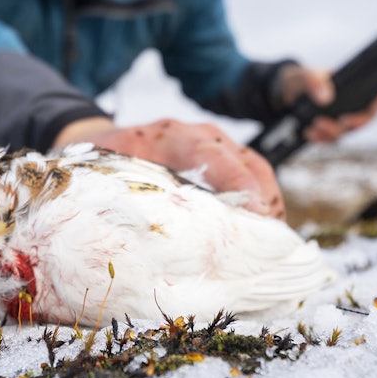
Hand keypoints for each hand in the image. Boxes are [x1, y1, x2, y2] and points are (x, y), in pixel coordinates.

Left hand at [54, 117, 284, 218]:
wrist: (102, 140)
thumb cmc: (106, 162)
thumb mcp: (113, 175)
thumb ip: (134, 197)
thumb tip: (154, 240)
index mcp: (174, 136)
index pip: (215, 157)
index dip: (239, 187)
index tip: (258, 214)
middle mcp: (202, 134)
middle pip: (248, 163)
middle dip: (266, 200)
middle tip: (274, 241)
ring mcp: (217, 142)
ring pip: (256, 168)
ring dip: (268, 204)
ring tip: (272, 243)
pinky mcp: (223, 154)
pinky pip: (251, 174)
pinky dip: (261, 201)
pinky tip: (259, 231)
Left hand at [276, 65, 376, 142]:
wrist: (284, 93)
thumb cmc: (300, 79)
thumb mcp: (304, 76)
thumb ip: (314, 81)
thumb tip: (325, 98)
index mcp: (352, 87)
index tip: (376, 105)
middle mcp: (351, 105)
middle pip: (365, 119)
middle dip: (354, 123)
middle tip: (341, 121)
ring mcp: (340, 119)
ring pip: (346, 132)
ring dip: (333, 132)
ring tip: (315, 126)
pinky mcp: (328, 130)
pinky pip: (331, 139)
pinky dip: (321, 138)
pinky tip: (309, 132)